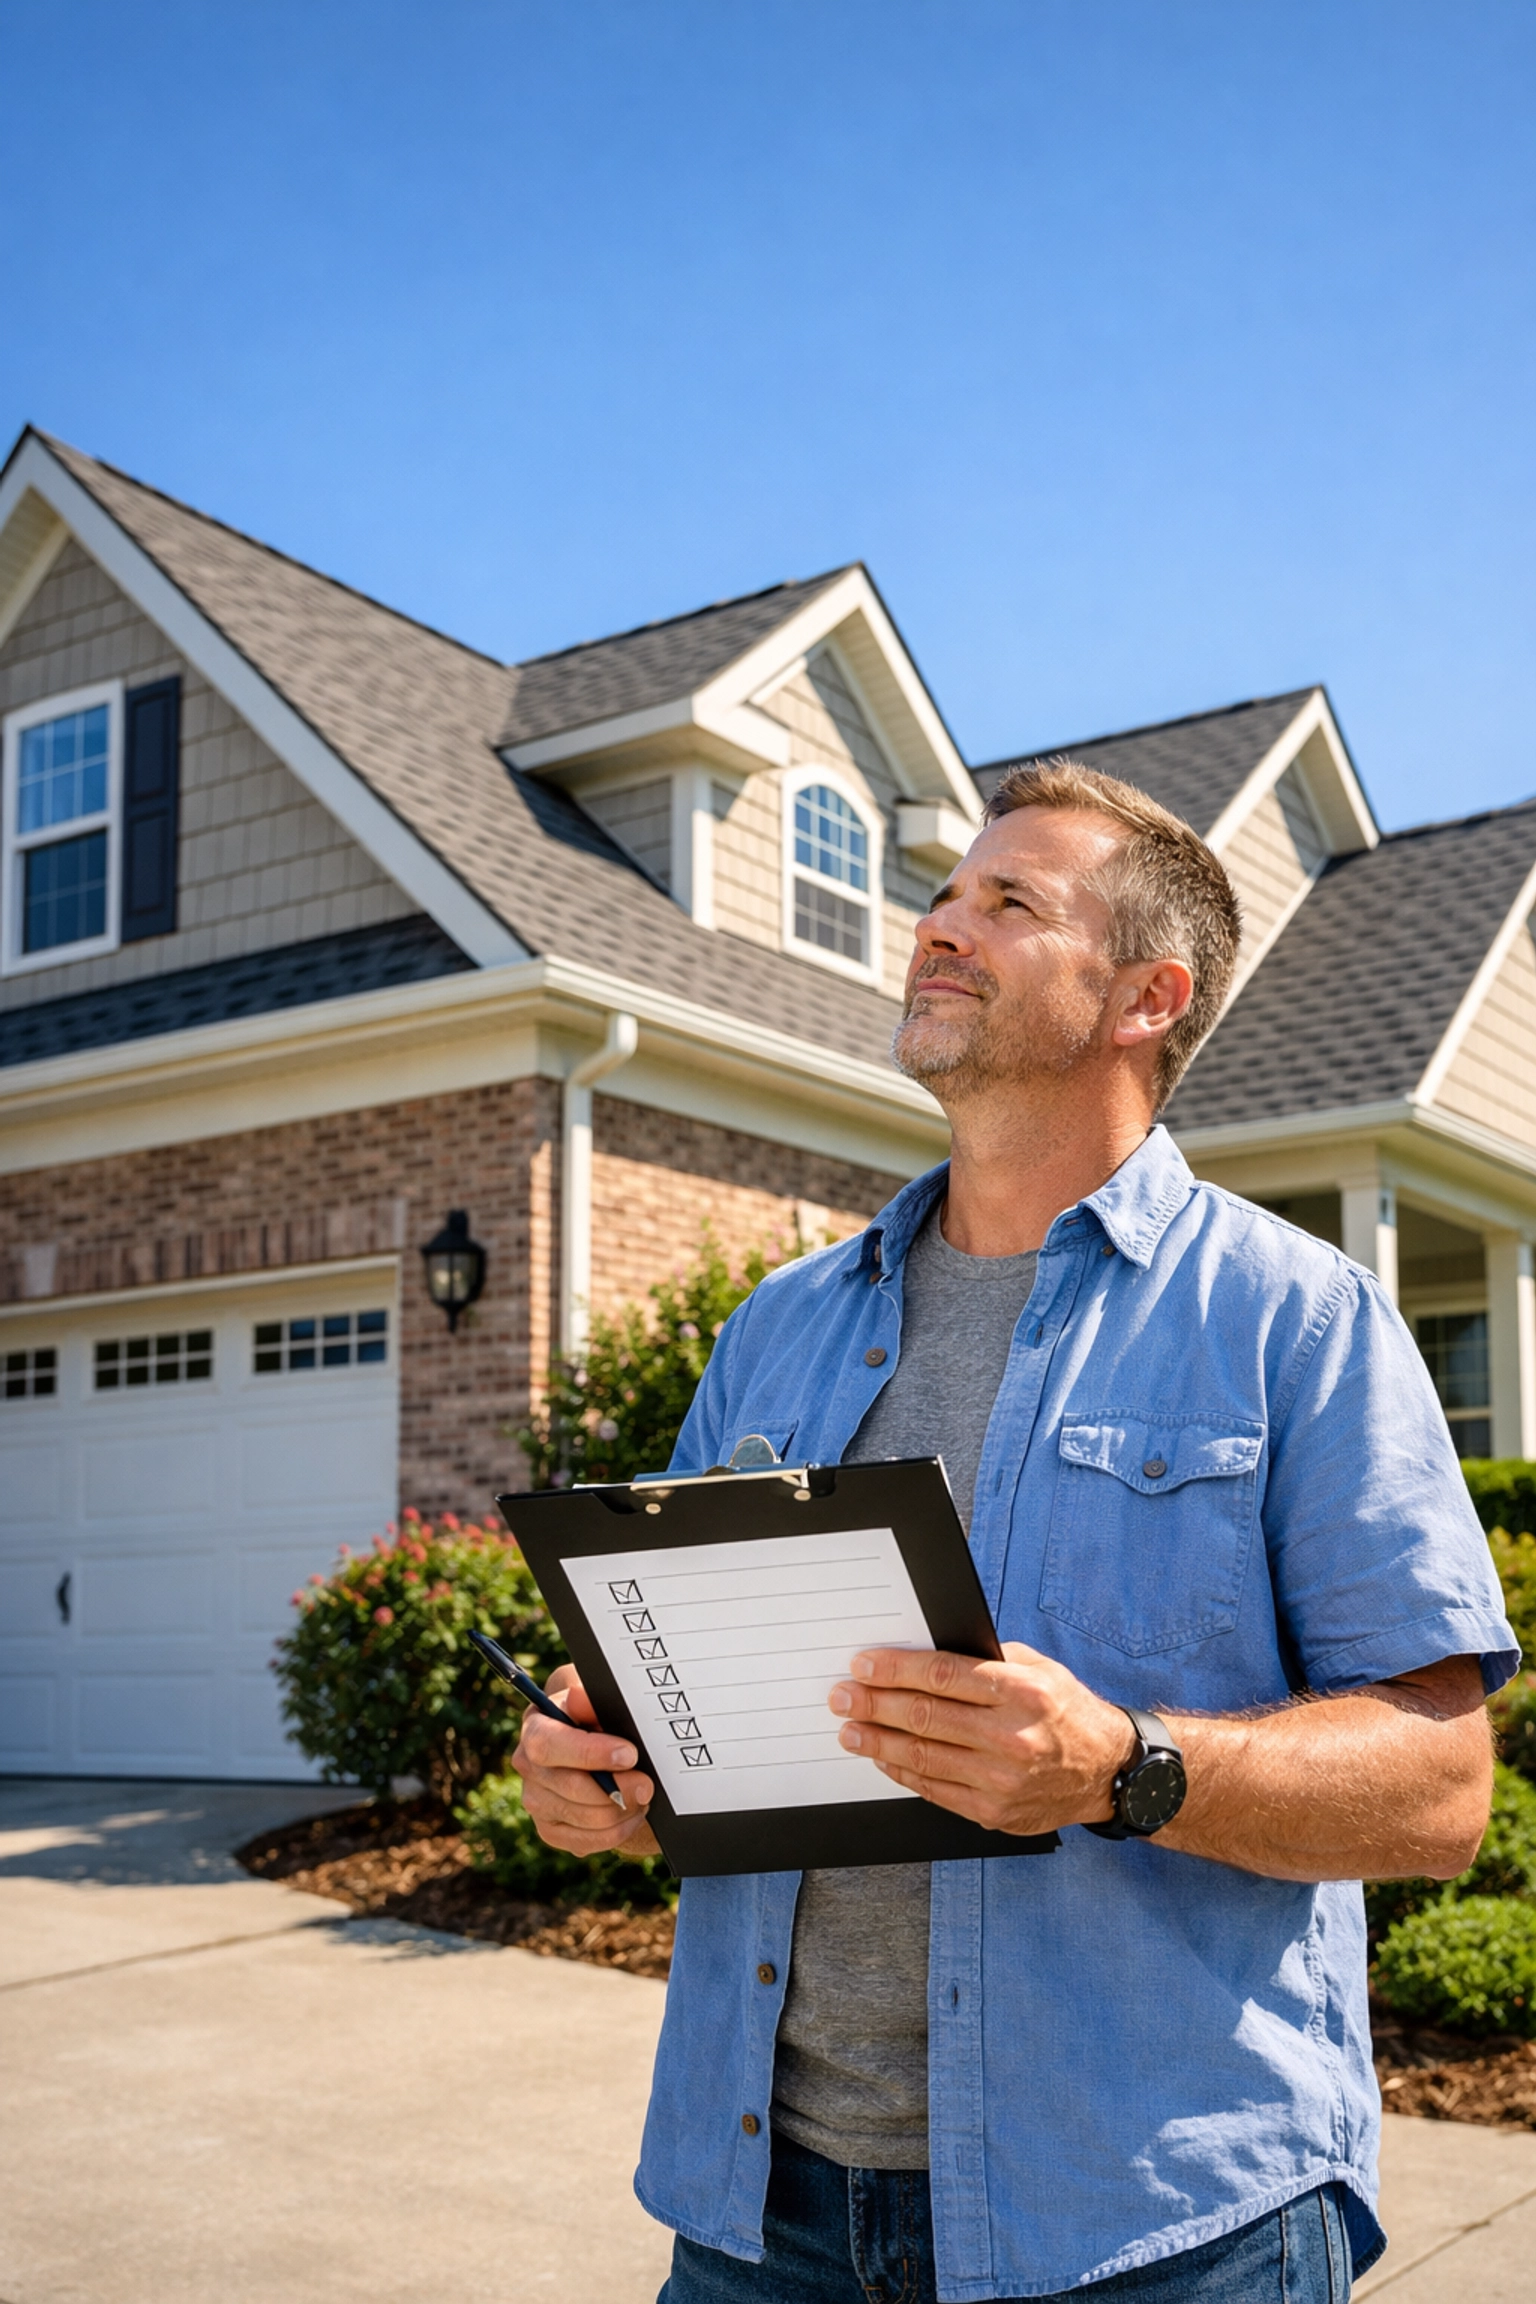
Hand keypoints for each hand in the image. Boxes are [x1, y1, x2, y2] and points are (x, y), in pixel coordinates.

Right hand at [513, 1665, 661, 1858]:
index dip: (589, 1753)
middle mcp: (527, 1765)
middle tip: (647, 1784)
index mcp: (536, 1726)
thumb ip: (589, 1700)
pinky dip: (616, 1831)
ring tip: (642, 1796)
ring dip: (622, 1811)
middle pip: (569, 1786)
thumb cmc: (599, 1718)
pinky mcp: (550, 1830)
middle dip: (616, 1788)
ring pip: (582, 1818)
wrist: (599, 1746)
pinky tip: (630, 1814)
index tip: (629, 1754)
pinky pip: (585, 1841)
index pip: (548, 1744)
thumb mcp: (598, 1702)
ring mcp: (536, 1800)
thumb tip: (578, 1696)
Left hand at [830, 1642, 1136, 1837]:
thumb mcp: (1038, 1669)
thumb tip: (923, 1651)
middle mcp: (1013, 1736)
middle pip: (925, 1717)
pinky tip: (883, 1756)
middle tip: (843, 1696)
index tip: (864, 1665)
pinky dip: (903, 1771)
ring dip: (878, 1740)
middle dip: (875, 1704)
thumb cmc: (1066, 1712)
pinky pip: (935, 1790)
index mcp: (1023, 1692)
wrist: (1107, 1773)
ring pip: (923, 1756)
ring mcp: (1002, 1779)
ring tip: (850, 1729)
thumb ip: (986, 1660)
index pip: (942, 1676)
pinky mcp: (994, 1812)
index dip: (895, 1670)